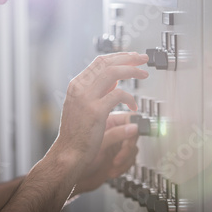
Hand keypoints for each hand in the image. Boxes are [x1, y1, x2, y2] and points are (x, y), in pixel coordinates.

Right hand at [56, 52, 148, 167]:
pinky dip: (130, 98)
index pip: (99, 62)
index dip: (118, 57)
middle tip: (143, 59)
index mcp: (76, 85)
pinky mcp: (96, 111)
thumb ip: (97, 91)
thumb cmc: (76, 134)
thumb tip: (114, 81)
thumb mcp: (83, 106)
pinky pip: (119, 95)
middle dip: (128, 58)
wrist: (68, 154)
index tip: (132, 57)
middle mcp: (79, 88)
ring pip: (113, 73)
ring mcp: (86, 99)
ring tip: (144, 74)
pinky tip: (134, 106)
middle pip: (107, 63)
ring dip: (132, 71)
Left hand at [72, 112, 139, 193]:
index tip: (136, 132)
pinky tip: (111, 170)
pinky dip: (123, 167)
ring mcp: (114, 146)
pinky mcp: (117, 159)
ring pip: (133, 148)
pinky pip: (130, 160)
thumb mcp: (99, 141)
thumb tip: (134, 127)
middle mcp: (111, 132)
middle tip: (120, 154)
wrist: (70, 174)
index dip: (133, 125)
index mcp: (105, 121)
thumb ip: (118, 133)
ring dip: (125, 158)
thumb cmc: (75, 156)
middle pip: (133, 133)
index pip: (127, 119)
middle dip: (127, 146)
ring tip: (114, 164)